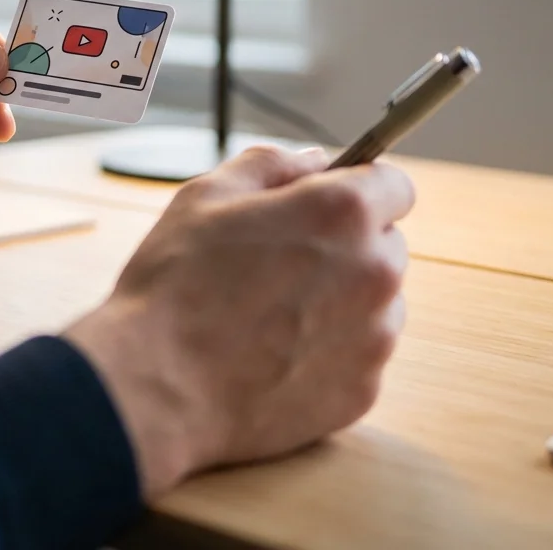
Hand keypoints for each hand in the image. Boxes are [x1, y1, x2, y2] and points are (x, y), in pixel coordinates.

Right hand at [65, 146, 414, 497]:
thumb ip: (270, 165)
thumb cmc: (174, 288)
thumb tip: (313, 162)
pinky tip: (276, 355)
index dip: (359, 188)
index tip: (331, 203)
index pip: (395, 184)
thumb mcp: (205, 197)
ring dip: (342, 301)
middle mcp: (373, 272)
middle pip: (386, 245)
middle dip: (347, 247)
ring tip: (273, 315)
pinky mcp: (362, 390)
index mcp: (341, 213)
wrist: (158, 388)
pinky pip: (360, 357)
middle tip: (282, 263)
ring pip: (377, 304)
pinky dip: (330, 352)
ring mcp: (374, 337)